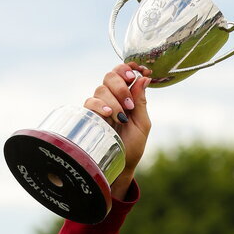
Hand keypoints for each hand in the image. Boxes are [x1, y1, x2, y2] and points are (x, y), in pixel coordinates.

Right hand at [84, 63, 151, 199]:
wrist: (121, 165)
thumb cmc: (133, 145)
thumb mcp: (142, 123)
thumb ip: (141, 102)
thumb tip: (144, 78)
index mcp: (126, 96)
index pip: (123, 73)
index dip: (128, 68)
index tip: (137, 72)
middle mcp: (111, 97)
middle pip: (110, 76)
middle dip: (121, 85)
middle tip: (129, 102)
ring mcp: (99, 105)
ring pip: (101, 88)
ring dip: (114, 100)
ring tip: (122, 117)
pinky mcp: (89, 116)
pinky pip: (90, 102)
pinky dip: (100, 105)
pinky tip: (109, 114)